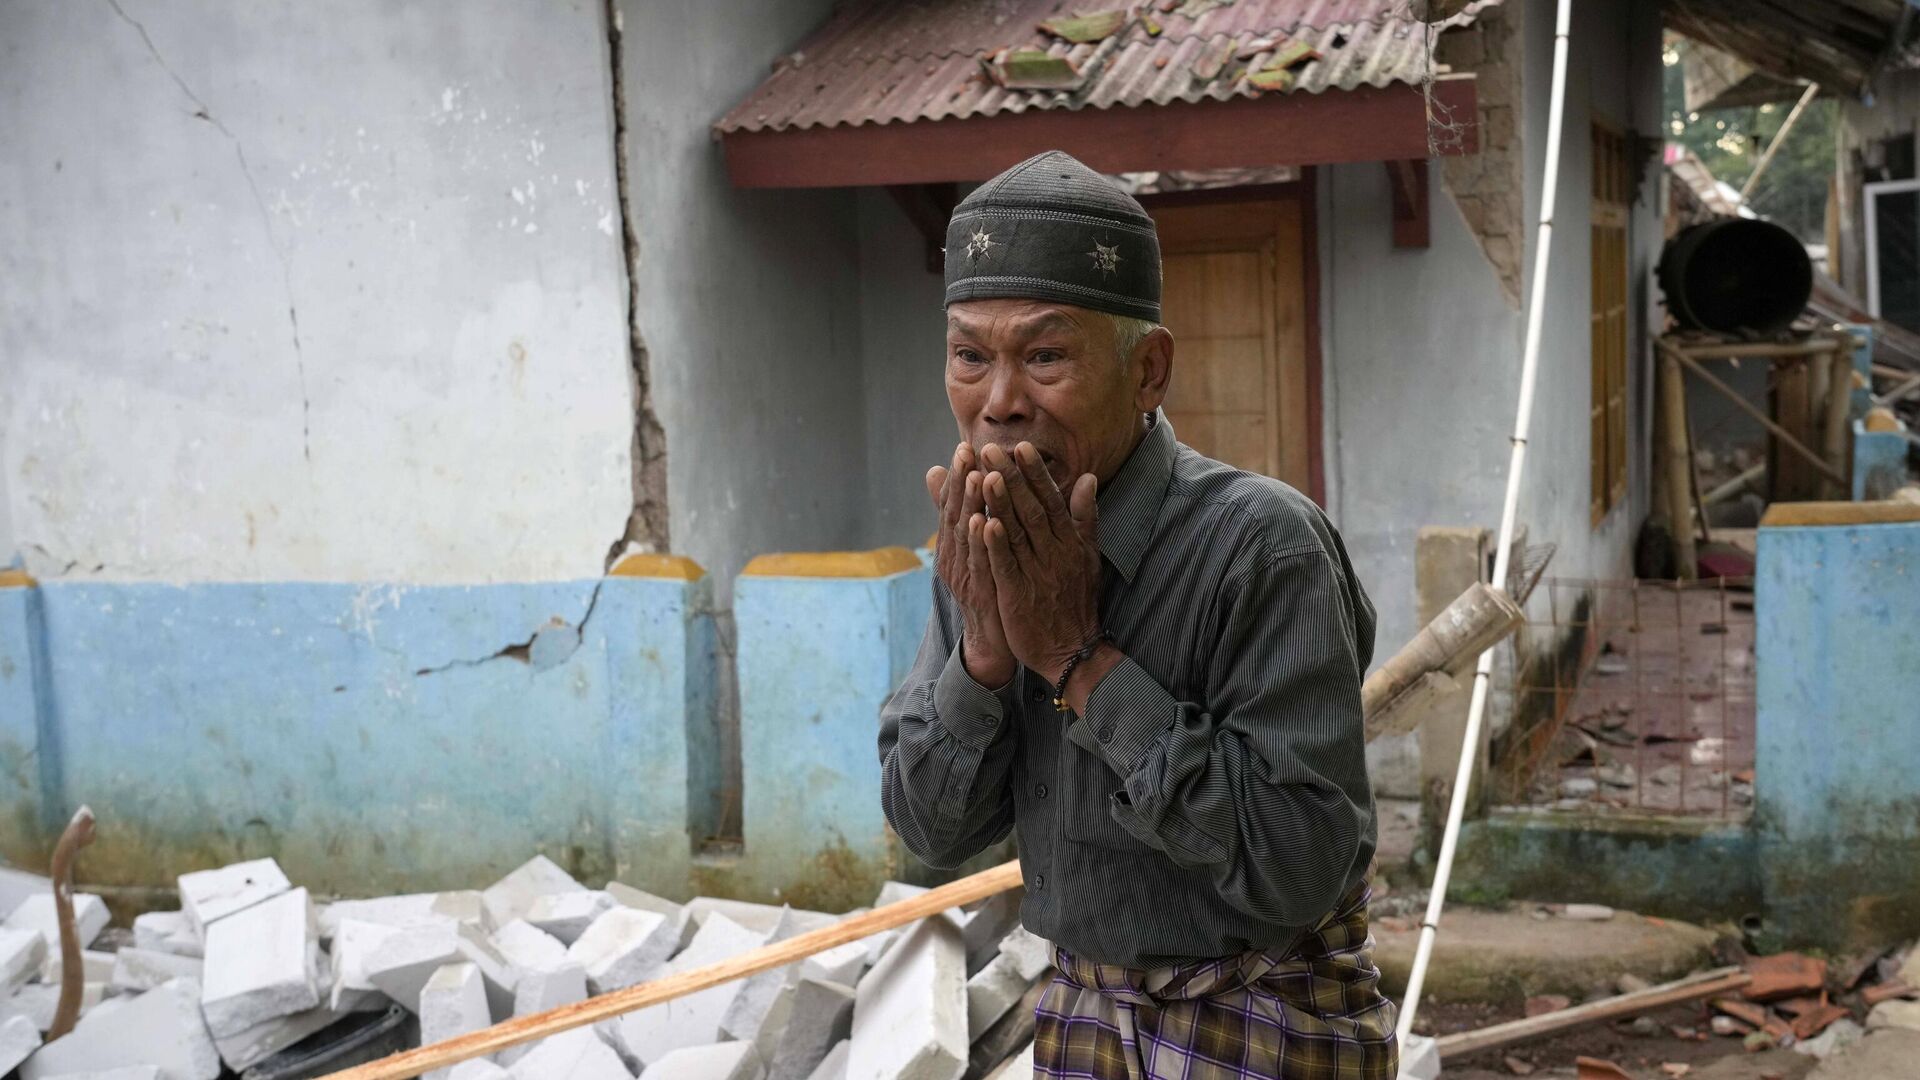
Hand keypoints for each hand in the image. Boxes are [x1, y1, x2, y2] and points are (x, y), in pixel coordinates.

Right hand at [926, 442, 1014, 687]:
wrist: (994, 641)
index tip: (965, 447)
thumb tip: (937, 475)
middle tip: (966, 451)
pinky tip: (984, 520)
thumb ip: (963, 515)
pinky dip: (981, 541)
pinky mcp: (981, 592)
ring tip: (975, 476)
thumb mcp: (973, 551)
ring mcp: (965, 576)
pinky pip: (980, 563)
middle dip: (960, 481)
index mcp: (954, 546)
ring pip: (965, 536)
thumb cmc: (987, 589)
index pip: (953, 504)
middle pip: (955, 513)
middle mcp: (954, 558)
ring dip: (969, 505)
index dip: (958, 476)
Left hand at [978, 442, 1102, 685]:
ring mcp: (1036, 573)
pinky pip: (1006, 565)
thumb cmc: (1076, 599)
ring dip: (1000, 503)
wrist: (1072, 649)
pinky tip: (983, 523)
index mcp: (1069, 541)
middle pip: (1030, 508)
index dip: (1035, 473)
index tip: (1021, 446)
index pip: (1050, 499)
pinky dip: (996, 544)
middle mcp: (1054, 552)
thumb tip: (1089, 478)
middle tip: (990, 448)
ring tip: (983, 475)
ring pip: (1016, 532)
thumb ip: (1086, 517)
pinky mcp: (1018, 595)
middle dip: (1010, 477)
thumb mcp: (1088, 556)